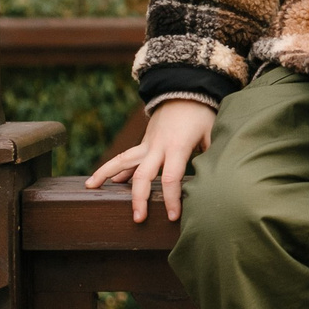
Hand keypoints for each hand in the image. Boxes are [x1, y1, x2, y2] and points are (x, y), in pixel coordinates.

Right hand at [85, 100, 215, 221]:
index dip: (172, 198)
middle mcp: (157, 146)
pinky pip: (125, 157)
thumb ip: (212, 153)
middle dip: (139, 198)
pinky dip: (113, 168)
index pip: (171, 177)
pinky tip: (104, 181)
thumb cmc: (201, 114)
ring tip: (89, 188)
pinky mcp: (144, 143)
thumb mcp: (212, 132)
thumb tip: (218, 175)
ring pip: (123, 160)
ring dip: (106, 174)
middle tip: (138, 219)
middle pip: (142, 175)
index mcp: (177, 146)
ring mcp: (147, 144)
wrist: (184, 90)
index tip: (172, 216)